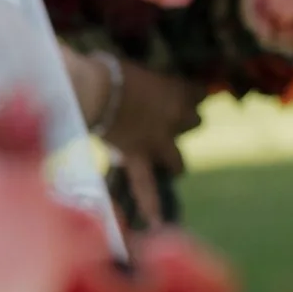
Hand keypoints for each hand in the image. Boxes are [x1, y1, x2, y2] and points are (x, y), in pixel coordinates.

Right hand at [106, 58, 202, 230]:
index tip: (180, 92)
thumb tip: (130, 82)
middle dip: (183, 123)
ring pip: (179, 160)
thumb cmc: (108, 69)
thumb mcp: (132, 68)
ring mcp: (159, 143)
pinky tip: (155, 223)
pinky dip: (150, 204)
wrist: (95, 89)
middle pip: (194, 123)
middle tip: (166, 121)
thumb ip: (140, 80)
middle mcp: (176, 118)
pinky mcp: (138, 159)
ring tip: (165, 163)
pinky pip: (146, 186)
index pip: (198, 93)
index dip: (188, 94)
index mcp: (178, 91)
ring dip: (173, 160)